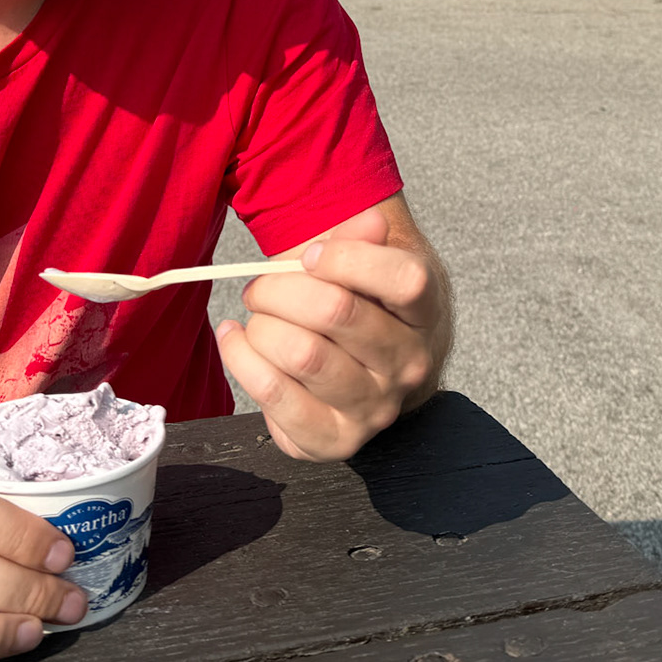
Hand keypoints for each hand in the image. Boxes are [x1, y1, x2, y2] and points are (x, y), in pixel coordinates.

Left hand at [216, 208, 445, 462]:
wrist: (366, 370)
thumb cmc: (357, 305)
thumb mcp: (363, 264)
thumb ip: (361, 238)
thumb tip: (373, 221)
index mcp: (425, 313)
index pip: (404, 280)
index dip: (347, 258)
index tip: (310, 255)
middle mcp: (409, 365)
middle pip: (337, 311)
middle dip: (280, 288)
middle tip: (260, 287)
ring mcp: (375, 408)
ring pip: (303, 354)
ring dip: (261, 326)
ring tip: (255, 318)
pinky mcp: (335, 440)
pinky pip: (275, 395)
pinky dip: (241, 358)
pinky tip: (237, 341)